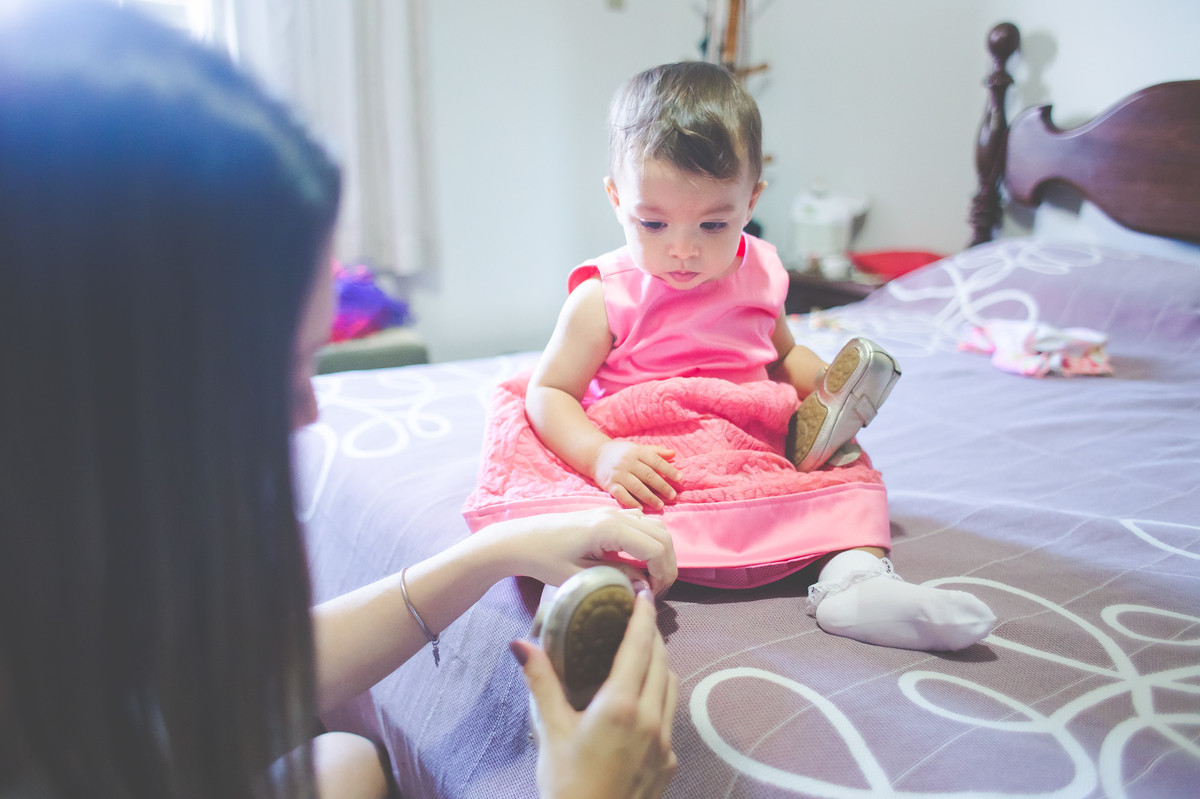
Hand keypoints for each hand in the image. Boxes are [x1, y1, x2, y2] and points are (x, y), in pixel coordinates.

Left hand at [482, 507, 676, 596]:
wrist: (520, 539)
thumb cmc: (544, 560)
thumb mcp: (580, 577)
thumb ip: (618, 578)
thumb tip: (644, 586)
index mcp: (610, 528)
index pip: (656, 548)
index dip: (663, 574)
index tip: (651, 596)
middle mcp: (615, 514)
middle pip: (663, 535)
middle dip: (667, 564)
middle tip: (656, 590)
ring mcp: (612, 511)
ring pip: (656, 525)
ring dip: (661, 551)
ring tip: (650, 578)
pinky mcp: (608, 514)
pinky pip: (642, 522)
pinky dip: (650, 540)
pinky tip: (638, 561)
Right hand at [513, 591, 678, 798]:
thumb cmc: (566, 783)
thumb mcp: (551, 730)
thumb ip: (541, 682)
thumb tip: (521, 643)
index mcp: (622, 704)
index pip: (640, 646)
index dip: (643, 616)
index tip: (644, 592)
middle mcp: (651, 718)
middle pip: (661, 662)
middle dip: (652, 636)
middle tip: (639, 618)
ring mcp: (665, 742)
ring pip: (672, 688)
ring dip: (660, 666)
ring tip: (643, 655)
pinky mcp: (669, 763)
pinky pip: (671, 718)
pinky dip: (661, 698)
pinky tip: (642, 704)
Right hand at [593, 440, 680, 509]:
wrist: (595, 455)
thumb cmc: (621, 453)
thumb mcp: (637, 448)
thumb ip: (655, 451)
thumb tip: (673, 454)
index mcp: (637, 452)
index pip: (656, 461)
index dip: (669, 470)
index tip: (680, 479)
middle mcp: (628, 462)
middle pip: (648, 475)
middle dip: (662, 486)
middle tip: (673, 496)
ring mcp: (618, 473)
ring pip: (637, 487)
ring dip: (650, 497)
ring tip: (661, 505)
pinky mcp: (609, 484)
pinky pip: (622, 495)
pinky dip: (632, 502)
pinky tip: (641, 508)